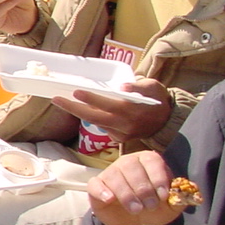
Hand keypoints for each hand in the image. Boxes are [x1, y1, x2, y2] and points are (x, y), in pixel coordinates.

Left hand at [51, 78, 171, 142]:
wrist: (168, 122)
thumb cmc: (158, 99)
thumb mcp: (153, 86)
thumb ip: (138, 86)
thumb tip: (122, 87)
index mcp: (132, 110)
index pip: (107, 104)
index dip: (91, 99)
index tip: (77, 92)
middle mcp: (124, 124)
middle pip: (93, 117)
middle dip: (72, 108)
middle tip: (56, 98)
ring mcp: (121, 133)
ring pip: (95, 122)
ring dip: (78, 112)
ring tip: (62, 100)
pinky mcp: (119, 139)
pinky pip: (101, 127)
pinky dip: (92, 117)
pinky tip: (82, 108)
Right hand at [88, 150, 182, 224]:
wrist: (134, 221)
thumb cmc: (153, 207)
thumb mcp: (170, 207)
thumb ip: (180, 198)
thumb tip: (191, 190)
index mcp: (147, 161)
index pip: (151, 160)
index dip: (158, 177)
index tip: (163, 196)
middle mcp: (127, 162)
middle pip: (131, 166)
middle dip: (143, 188)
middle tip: (150, 206)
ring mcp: (110, 173)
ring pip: (114, 175)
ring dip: (126, 194)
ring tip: (136, 209)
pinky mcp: (96, 186)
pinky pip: (95, 184)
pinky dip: (102, 191)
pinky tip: (110, 199)